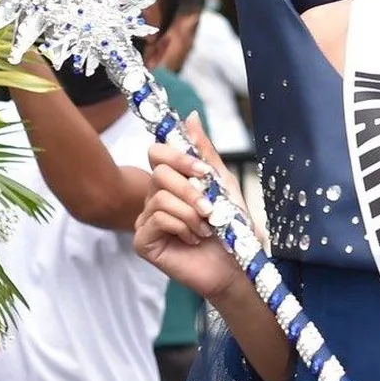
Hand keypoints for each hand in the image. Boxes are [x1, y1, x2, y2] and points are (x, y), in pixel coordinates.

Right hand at [135, 113, 244, 299]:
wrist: (236, 264)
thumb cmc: (231, 226)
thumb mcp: (222, 183)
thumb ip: (204, 152)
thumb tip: (190, 116)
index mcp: (172, 181)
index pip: (158, 152)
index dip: (179, 157)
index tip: (204, 171)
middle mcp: (154, 197)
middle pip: (159, 174)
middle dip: (191, 190)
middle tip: (211, 209)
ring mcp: (145, 220)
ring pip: (160, 198)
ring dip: (192, 213)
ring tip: (207, 229)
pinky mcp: (143, 241)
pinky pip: (157, 219)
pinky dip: (183, 227)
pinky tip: (193, 239)